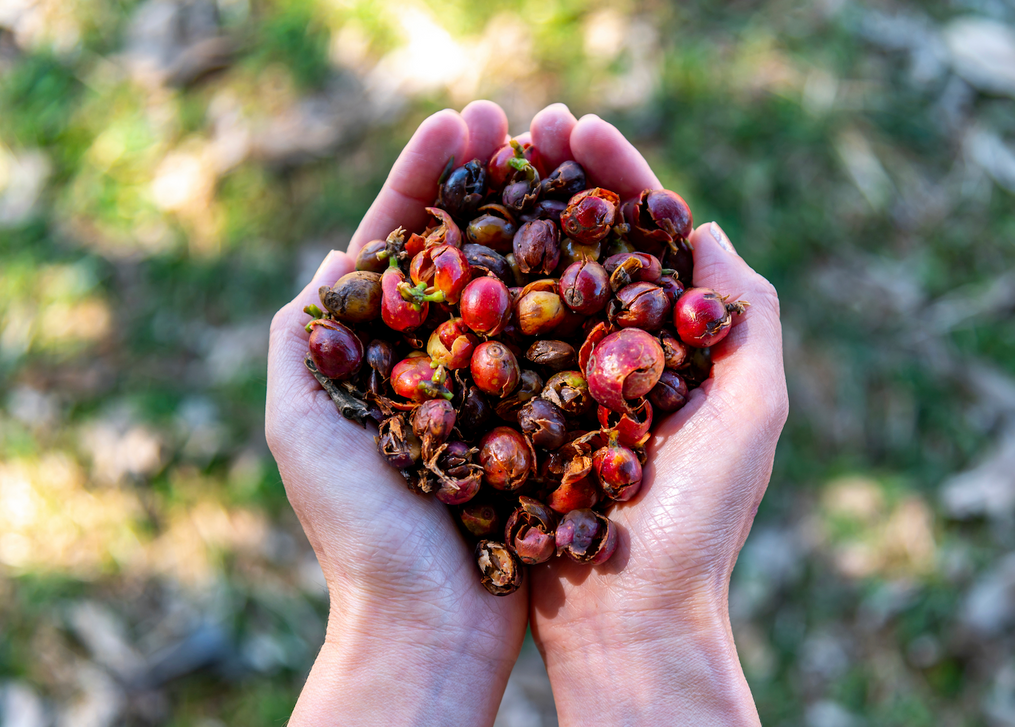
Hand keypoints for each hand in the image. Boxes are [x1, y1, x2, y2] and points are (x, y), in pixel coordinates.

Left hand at [266, 101, 526, 726]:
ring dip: (539, 220)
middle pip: (464, 249)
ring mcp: (492, 382)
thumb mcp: (299, 426)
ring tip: (569, 162)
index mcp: (377, 348)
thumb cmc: (360, 532)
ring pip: (517, 285)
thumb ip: (300, 340)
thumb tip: (337, 254)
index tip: (465, 123)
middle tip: (522, 121)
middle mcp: (436, 356)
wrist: (431, 623)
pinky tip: (602, 248)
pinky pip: (560, 343)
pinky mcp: (539, 415)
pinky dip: (578, 293)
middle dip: (488, 182)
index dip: (426, 177)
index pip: (399, 241)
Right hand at [525, 105, 787, 725]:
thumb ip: (746, 314)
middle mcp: (616, 353)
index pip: (645, 236)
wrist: (628, 620)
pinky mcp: (514, 418)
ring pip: (532, 287)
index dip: (617, 177)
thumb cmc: (698, 522)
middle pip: (583, 246)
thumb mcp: (751, 410)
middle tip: (522, 126)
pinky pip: (490, 347)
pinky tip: (446, 253)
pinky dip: (471, 298)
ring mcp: (561, 383)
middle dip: (555, 184)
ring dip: (508, 224)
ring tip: (480, 166)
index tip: (579, 128)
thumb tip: (703, 226)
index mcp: (675, 341)